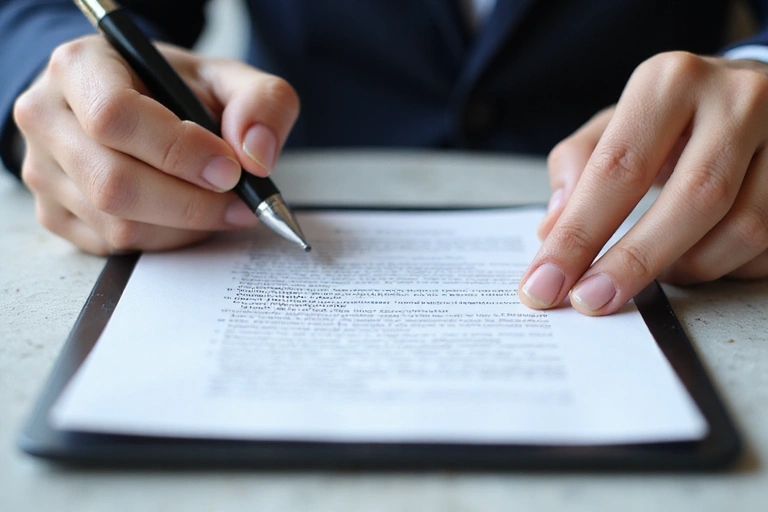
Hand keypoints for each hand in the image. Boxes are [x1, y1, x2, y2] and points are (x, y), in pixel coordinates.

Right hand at [13, 35, 298, 253]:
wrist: (131, 105)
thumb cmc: (172, 89)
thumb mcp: (225, 78)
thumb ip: (261, 102)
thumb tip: (257, 155)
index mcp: (80, 67)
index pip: (115, 116)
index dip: (179, 151)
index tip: (230, 170)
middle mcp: (47, 118)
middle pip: (114, 183)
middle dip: (192, 203)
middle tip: (240, 203)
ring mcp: (42, 172)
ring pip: (117, 225)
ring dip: (184, 227)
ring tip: (219, 206)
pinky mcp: (53, 214)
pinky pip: (114, 247)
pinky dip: (165, 240)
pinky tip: (186, 217)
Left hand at [519, 52, 767, 315]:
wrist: (754, 93)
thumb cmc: (673, 117)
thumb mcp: (616, 123)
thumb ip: (578, 167)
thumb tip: (551, 230)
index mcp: (671, 82)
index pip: (617, 169)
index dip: (578, 235)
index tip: (546, 283)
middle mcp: (737, 99)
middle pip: (690, 200)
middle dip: (633, 263)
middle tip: (592, 300)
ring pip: (742, 229)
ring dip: (689, 267)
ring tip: (656, 271)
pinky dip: (728, 266)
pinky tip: (700, 257)